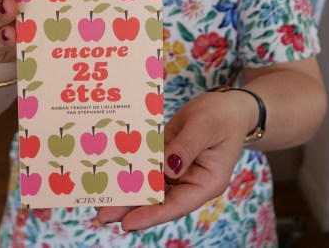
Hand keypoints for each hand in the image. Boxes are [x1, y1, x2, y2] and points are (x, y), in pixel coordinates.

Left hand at [95, 91, 253, 230]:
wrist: (229, 105)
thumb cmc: (223, 115)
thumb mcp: (205, 127)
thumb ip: (186, 147)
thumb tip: (167, 169)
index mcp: (206, 183)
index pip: (177, 205)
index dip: (152, 214)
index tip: (128, 223)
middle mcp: (190, 182)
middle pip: (159, 200)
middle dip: (131, 208)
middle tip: (102, 215)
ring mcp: (178, 171)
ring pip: (150, 187)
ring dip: (127, 191)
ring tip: (99, 200)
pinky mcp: (167, 158)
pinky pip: (148, 167)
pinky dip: (132, 171)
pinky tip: (111, 173)